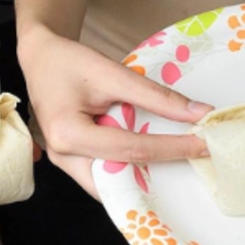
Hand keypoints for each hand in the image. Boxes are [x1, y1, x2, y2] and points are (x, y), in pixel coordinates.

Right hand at [18, 27, 210, 200]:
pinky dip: (126, 168)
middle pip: (117, 181)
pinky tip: (149, 157)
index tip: (203, 144)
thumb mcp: (113, 73)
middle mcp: (62, 156)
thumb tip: (198, 113)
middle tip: (189, 164)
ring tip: (170, 159)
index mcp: (68, 134)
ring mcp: (62, 162)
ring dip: (140, 176)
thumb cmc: (69, 62)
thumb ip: (155, 97)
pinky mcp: (69, 160)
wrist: (41, 58)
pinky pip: (102, 175)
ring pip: (109, 185)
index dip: (172, 148)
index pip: (131, 150)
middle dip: (153, 178)